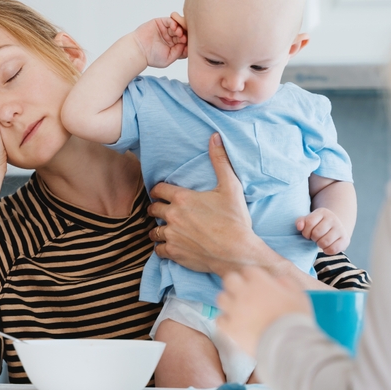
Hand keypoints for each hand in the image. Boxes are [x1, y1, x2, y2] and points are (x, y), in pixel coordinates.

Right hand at [132, 14, 187, 68]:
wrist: (138, 51)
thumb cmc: (151, 57)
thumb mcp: (169, 59)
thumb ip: (179, 52)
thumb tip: (186, 45)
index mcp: (173, 46)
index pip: (185, 42)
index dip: (188, 42)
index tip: (188, 45)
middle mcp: (170, 37)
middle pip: (182, 33)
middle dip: (185, 35)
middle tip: (184, 38)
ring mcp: (165, 30)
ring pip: (177, 26)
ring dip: (180, 29)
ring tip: (179, 33)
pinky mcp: (160, 23)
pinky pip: (170, 20)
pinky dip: (174, 22)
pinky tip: (174, 28)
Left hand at [147, 133, 254, 273]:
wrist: (238, 253)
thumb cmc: (235, 220)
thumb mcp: (231, 187)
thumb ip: (220, 161)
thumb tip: (215, 136)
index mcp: (182, 198)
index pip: (158, 190)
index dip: (159, 191)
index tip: (162, 193)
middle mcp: (172, 215)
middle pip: (153, 209)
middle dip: (157, 209)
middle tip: (163, 211)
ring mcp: (171, 235)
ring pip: (154, 230)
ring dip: (158, 229)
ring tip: (166, 229)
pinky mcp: (174, 253)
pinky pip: (158, 249)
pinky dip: (162, 247)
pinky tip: (169, 245)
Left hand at [216, 267, 312, 356]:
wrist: (289, 345)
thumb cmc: (296, 320)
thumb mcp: (298, 295)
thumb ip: (286, 283)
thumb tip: (276, 281)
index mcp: (260, 283)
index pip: (248, 271)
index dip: (253, 278)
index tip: (258, 284)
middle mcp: (243, 293)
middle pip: (230, 280)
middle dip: (236, 284)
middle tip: (243, 293)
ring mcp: (234, 310)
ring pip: (221, 298)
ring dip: (229, 302)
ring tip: (237, 309)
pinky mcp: (230, 328)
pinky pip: (220, 319)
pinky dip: (226, 321)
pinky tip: (235, 324)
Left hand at [296, 208, 349, 254]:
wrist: (334, 228)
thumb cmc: (317, 225)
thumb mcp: (308, 220)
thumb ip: (300, 222)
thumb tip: (299, 226)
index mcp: (322, 212)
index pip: (309, 223)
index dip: (305, 231)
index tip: (307, 233)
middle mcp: (333, 219)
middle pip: (316, 233)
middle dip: (313, 238)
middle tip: (315, 237)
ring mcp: (340, 229)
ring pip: (324, 242)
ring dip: (319, 244)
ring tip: (320, 241)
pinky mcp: (345, 239)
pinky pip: (332, 249)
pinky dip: (327, 251)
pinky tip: (326, 246)